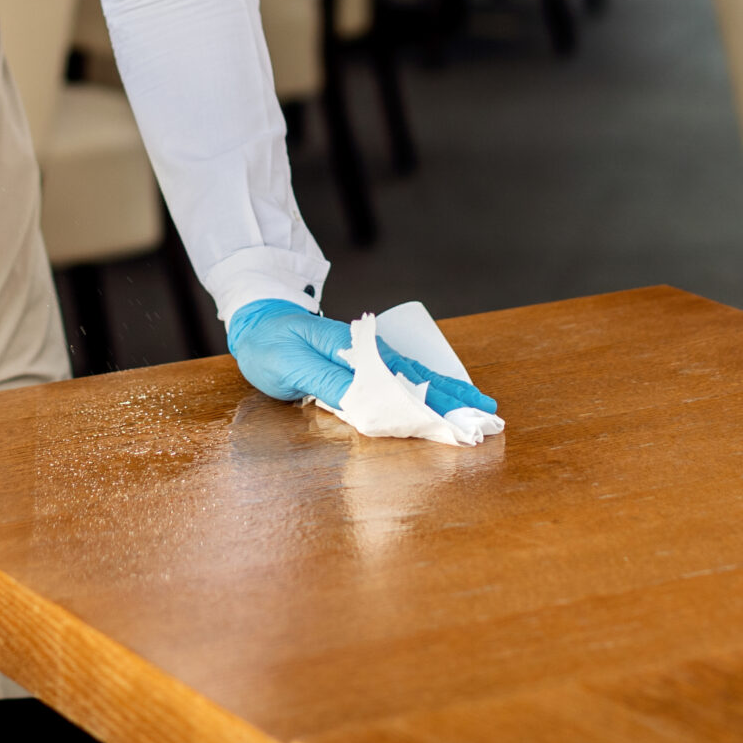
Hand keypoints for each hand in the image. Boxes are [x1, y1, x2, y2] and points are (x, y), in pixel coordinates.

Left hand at [226, 299, 496, 416]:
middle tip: (487, 416)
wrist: (256, 322)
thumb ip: (332, 385)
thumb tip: (372, 404)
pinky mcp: (360, 364)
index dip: (431, 402)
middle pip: (418, 377)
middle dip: (452, 398)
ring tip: (476, 406)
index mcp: (355, 350)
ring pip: (414, 376)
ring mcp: (366, 356)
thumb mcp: (295, 366)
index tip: (457, 420)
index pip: (402, 380)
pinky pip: (400, 377)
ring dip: (445, 393)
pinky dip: (424, 388)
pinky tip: (440, 395)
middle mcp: (368, 351)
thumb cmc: (271, 345)